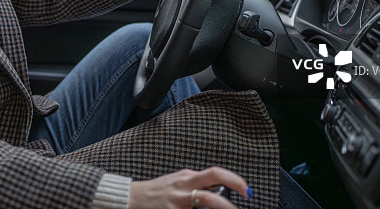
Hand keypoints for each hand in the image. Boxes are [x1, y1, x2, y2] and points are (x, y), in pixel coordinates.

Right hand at [129, 167, 251, 208]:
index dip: (234, 179)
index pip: (216, 173)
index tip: (246, 189)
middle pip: (214, 178)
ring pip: (207, 198)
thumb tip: (217, 191)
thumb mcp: (177, 183)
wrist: (133, 198)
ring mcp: (179, 199)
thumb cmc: (157, 192)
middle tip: (247, 194)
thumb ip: (195, 185)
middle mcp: (185, 184)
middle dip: (234, 185)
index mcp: (188, 176)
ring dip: (223, 205)